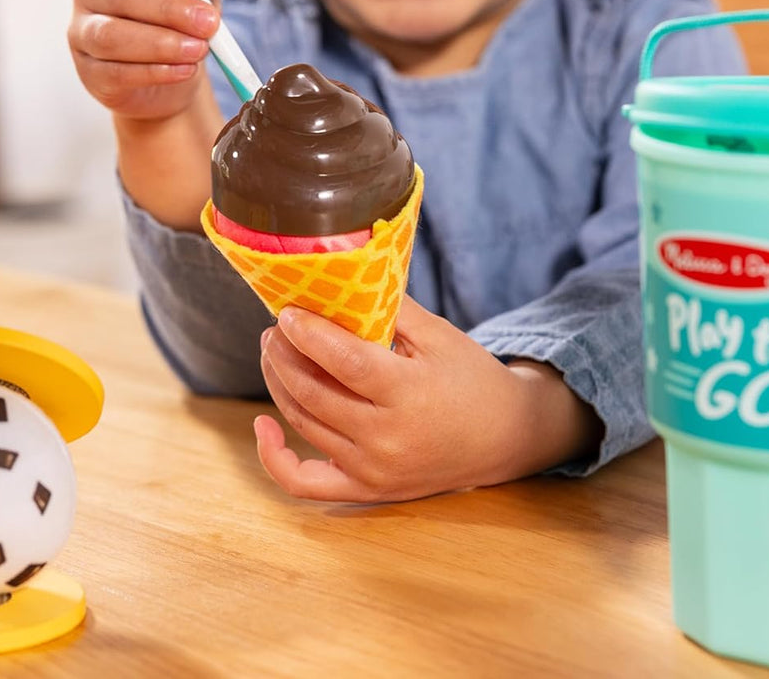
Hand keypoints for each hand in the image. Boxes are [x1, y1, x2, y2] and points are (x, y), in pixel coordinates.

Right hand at [69, 0, 220, 120]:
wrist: (167, 81)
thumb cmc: (178, 26)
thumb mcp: (198, 1)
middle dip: (168, 9)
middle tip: (207, 23)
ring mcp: (83, 33)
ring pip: (111, 36)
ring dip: (160, 44)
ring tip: (198, 49)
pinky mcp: (88, 72)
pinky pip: (116, 72)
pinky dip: (155, 72)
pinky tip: (184, 70)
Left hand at [254, 297, 601, 502]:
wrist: (505, 437)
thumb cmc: (470, 377)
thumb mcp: (439, 334)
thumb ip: (391, 308)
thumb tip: (340, 280)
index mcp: (410, 394)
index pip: (344, 362)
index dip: (308, 335)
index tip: (287, 312)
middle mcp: (387, 438)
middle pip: (314, 393)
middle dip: (283, 355)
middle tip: (275, 328)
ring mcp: (374, 469)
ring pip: (305, 424)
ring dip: (279, 384)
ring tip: (274, 353)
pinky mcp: (368, 490)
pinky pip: (305, 483)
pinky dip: (274, 458)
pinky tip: (263, 424)